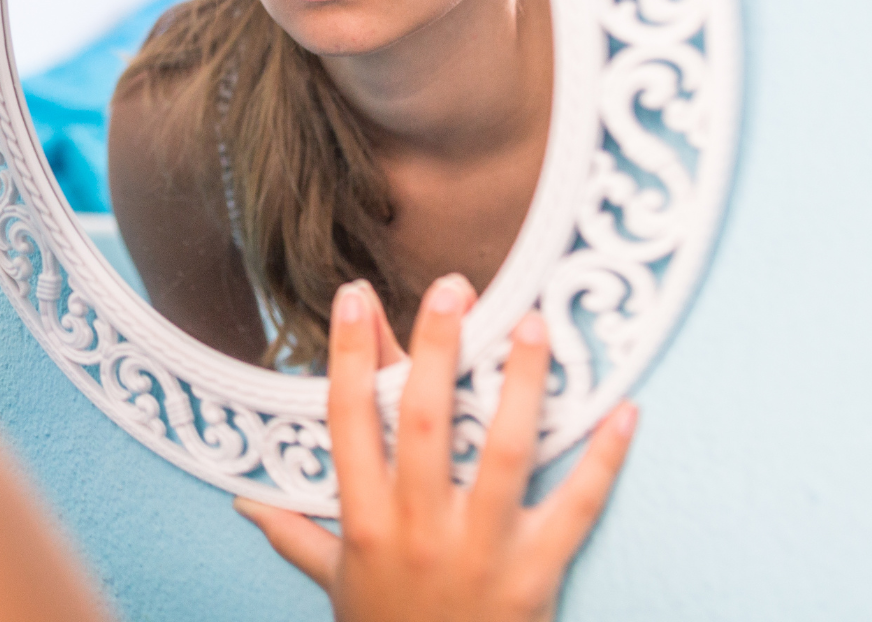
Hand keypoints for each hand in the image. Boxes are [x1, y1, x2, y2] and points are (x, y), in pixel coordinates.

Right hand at [236, 276, 636, 621]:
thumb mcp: (337, 584)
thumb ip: (296, 536)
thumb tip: (247, 502)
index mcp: (363, 522)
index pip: (347, 420)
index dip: (346, 354)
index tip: (354, 296)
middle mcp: (417, 529)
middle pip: (421, 421)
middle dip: (435, 348)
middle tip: (452, 287)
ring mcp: (479, 550)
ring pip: (500, 452)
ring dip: (519, 384)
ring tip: (532, 325)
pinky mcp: (536, 574)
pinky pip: (574, 508)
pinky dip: (602, 461)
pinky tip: (625, 413)